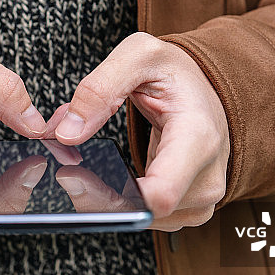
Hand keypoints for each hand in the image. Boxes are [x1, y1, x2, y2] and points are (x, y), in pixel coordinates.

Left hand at [49, 32, 229, 230]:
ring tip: (92, 167)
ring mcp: (200, 198)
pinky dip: (121, 201)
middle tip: (69, 170)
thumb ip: (99, 88)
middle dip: (97, 195)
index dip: (111, 197)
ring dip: (106, 198)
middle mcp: (206, 176)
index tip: (75, 178)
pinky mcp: (189, 208)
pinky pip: (146, 216)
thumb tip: (67, 133)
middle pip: (143, 212)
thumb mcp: (139, 55)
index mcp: (197, 138)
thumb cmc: (176, 72)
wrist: (204, 89)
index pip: (161, 194)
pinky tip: (108, 178)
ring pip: (140, 219)